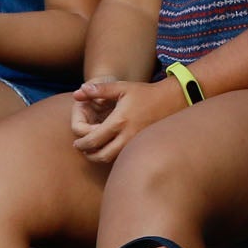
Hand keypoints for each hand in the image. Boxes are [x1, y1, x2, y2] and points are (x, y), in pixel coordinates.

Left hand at [68, 78, 185, 164]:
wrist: (171, 101)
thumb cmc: (144, 93)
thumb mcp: (121, 88)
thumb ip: (99, 90)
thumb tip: (77, 92)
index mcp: (119, 121)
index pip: (93, 140)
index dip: (81, 144)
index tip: (76, 143)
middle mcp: (127, 136)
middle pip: (101, 155)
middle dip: (89, 154)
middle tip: (83, 150)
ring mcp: (135, 143)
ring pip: (112, 160)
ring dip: (100, 157)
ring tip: (94, 150)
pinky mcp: (142, 146)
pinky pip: (123, 158)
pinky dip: (113, 157)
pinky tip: (110, 149)